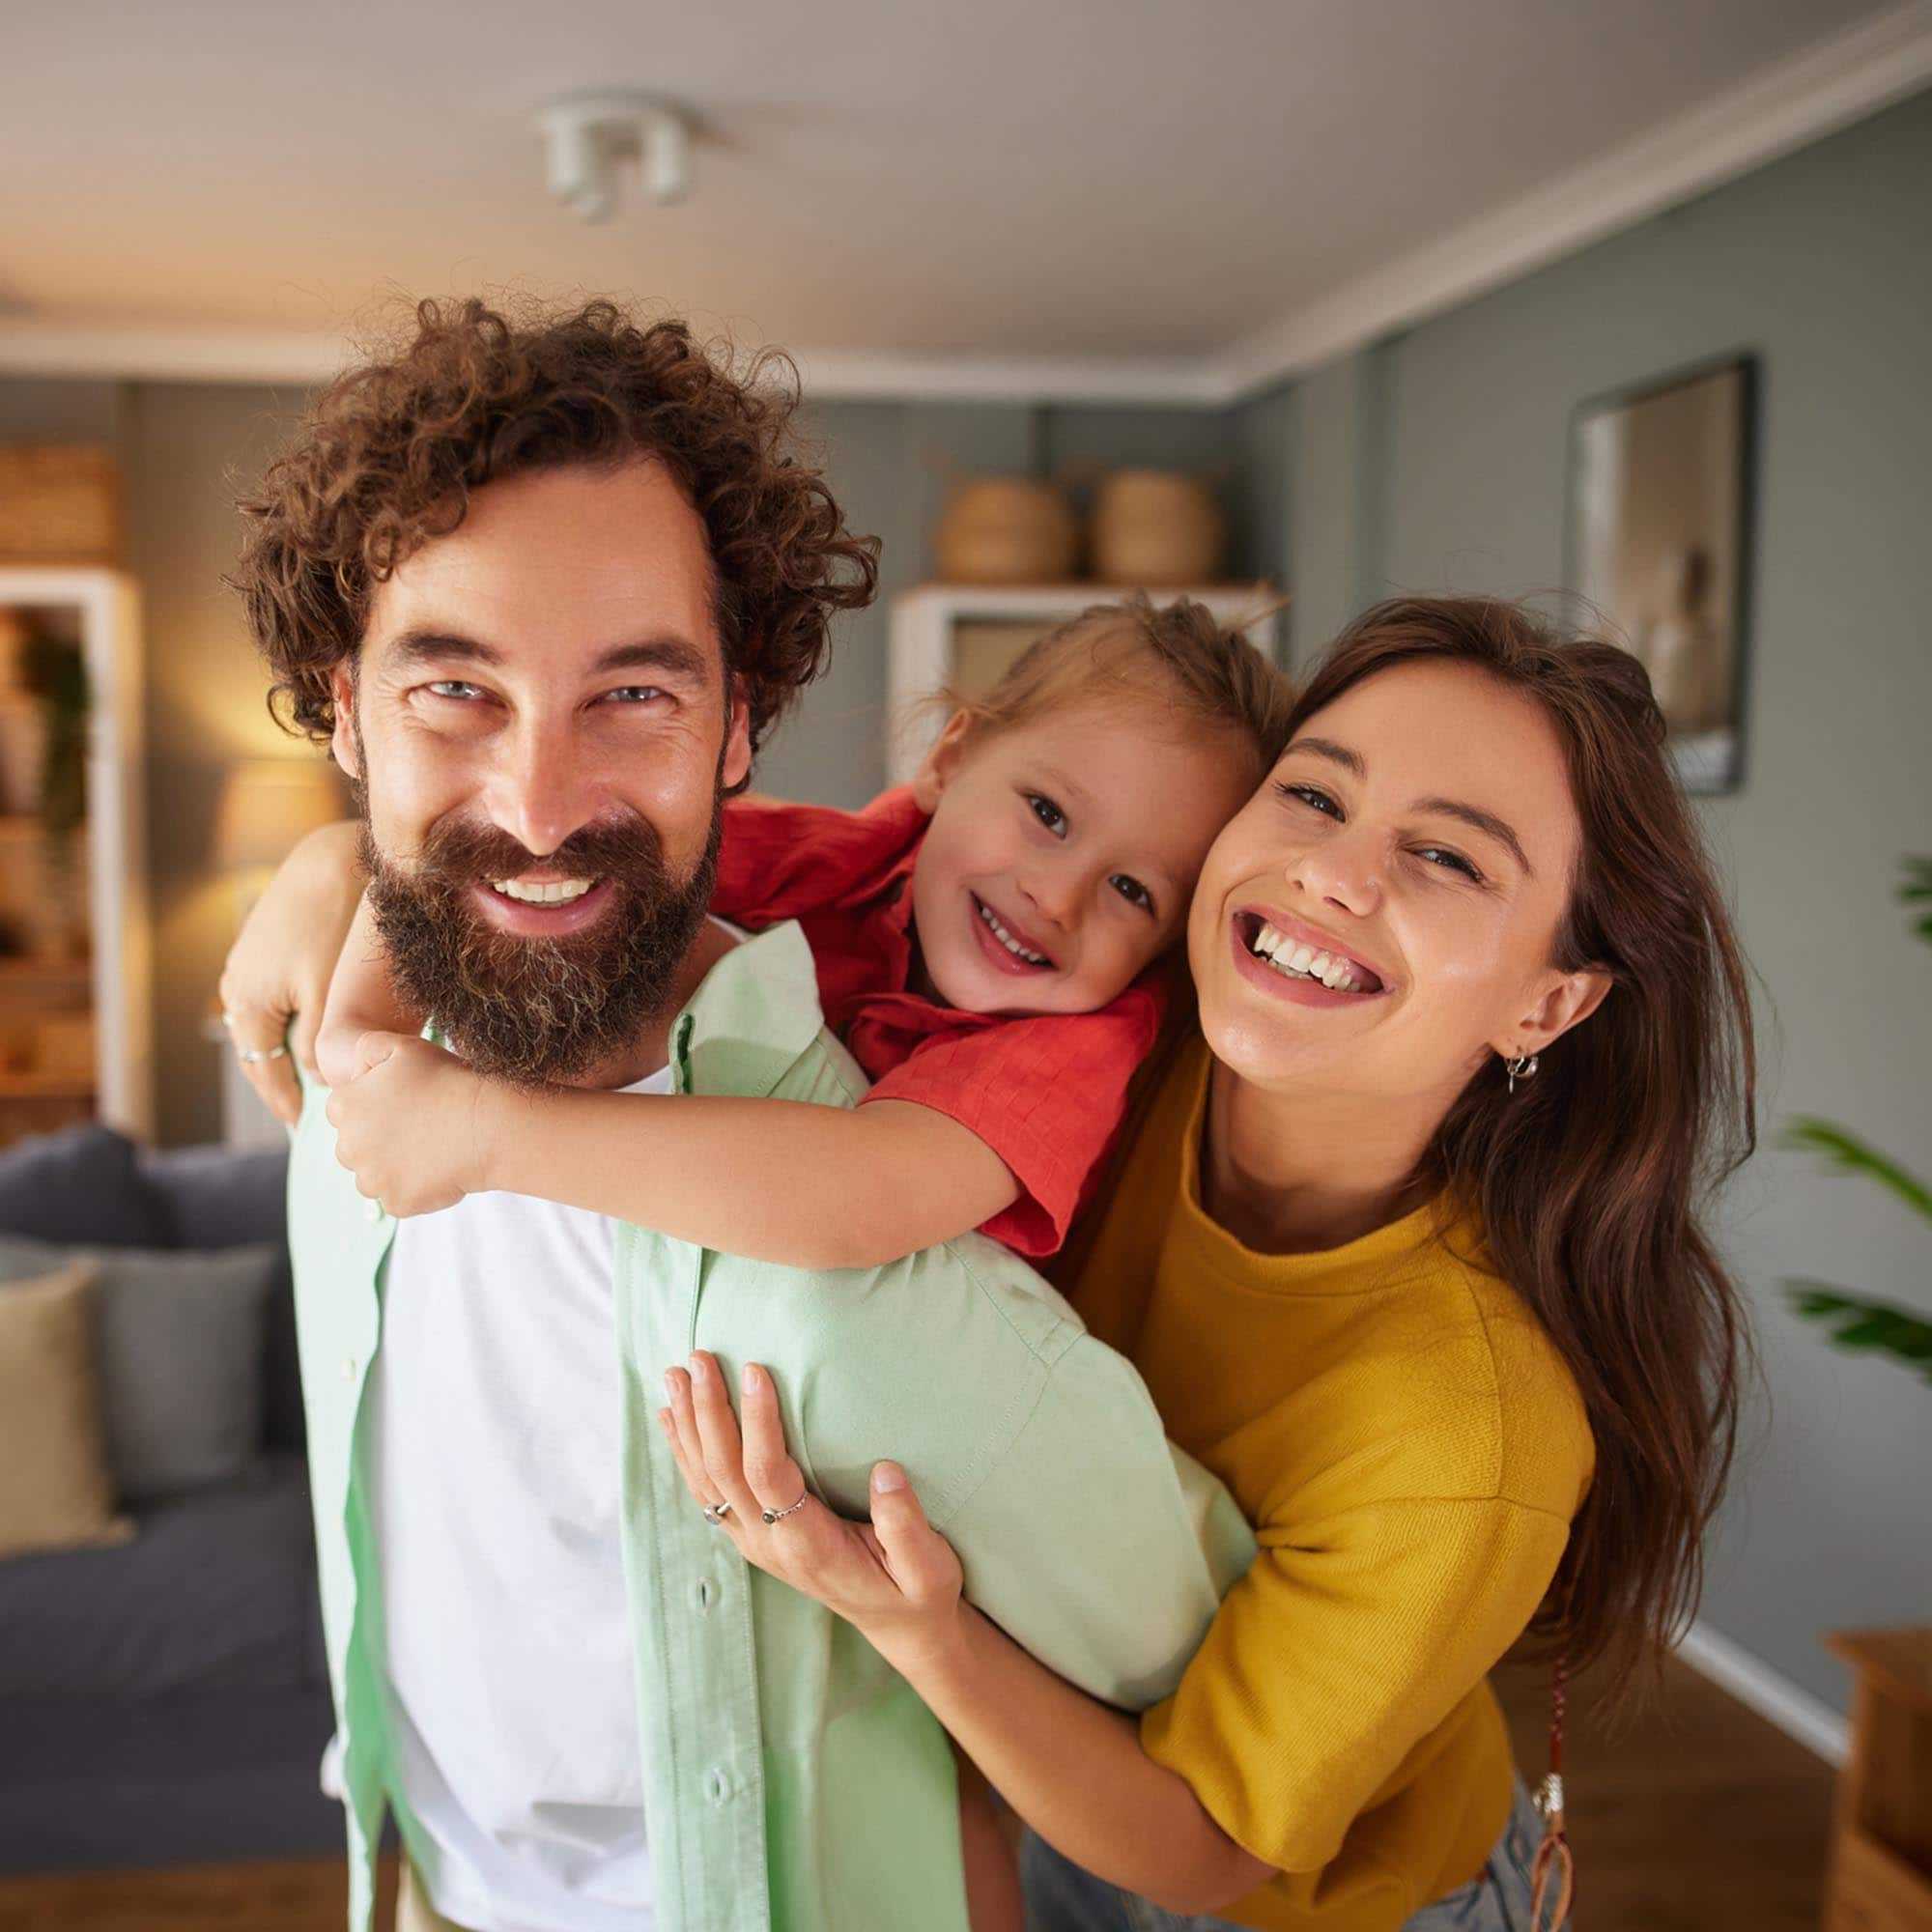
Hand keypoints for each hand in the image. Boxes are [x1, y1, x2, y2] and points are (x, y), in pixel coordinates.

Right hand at [216, 820, 362, 1125]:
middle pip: (259, 1049)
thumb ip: (318, 1042)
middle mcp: (238, 984)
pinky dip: (292, 1019)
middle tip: (307, 1112)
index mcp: (246, 1002)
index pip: (264, 1068)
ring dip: (287, 1049)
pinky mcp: (269, 944)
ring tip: (314, 1077)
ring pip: (268, 1022)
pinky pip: (276, 996)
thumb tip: (317, 1078)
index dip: (285, 1100)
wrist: (336, 856)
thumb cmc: (335, 923)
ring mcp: (250, 962)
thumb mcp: (328, 993)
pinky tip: (317, 1028)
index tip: (303, 1126)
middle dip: (281, 1080)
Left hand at [323, 1032, 506, 1216]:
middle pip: (354, 1146)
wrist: (486, 1124)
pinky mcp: (397, 1203)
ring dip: (393, 1167)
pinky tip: (439, 1169)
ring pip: (373, 1176)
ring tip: (430, 1148)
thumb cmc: (448, 1080)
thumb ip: (368, 1047)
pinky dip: (415, 1189)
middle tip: (419, 1127)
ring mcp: (372, 1180)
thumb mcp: (404, 1047)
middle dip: (377, 1139)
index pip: (343, 1111)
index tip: (402, 1104)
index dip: (373, 1106)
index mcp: (344, 1106)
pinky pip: (399, 1198)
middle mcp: (348, 1146)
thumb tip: (355, 1067)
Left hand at [661, 1352, 965, 1668]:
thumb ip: (906, 1525)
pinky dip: (686, 1451)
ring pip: (707, 1479)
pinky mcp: (750, 1535)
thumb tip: (886, 1471)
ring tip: (675, 1375)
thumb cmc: (916, 1592)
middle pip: (724, 1471)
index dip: (758, 1424)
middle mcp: (769, 1544)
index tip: (756, 1371)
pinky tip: (673, 1418)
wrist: (897, 1626)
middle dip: (709, 1411)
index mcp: (810, 1545)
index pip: (769, 1477)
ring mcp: (753, 1542)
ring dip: (689, 1425)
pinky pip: (707, 1489)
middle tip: (699, 1358)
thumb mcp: (929, 1569)